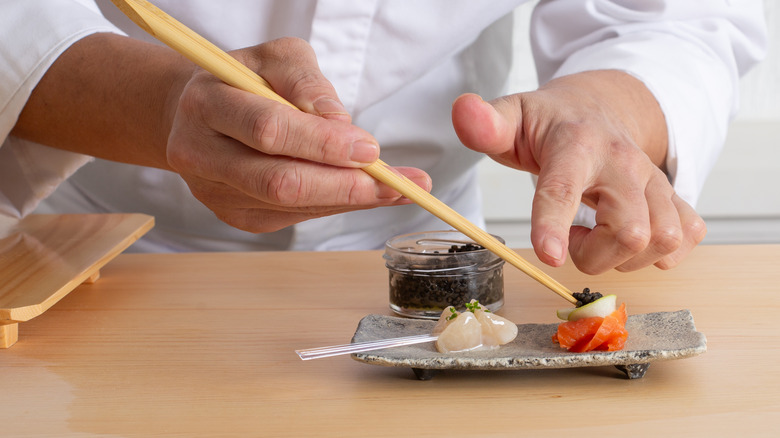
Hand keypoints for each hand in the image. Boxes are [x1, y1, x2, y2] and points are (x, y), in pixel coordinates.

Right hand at [166, 37, 430, 231]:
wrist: (201, 112)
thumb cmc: (247, 79)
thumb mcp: (277, 58)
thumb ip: (307, 84)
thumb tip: (341, 125)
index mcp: (207, 104)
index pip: (269, 131)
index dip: (323, 144)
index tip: (371, 149)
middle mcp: (201, 154)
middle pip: (279, 182)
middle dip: (344, 186)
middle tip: (396, 184)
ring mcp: (214, 192)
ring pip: (289, 206)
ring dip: (349, 200)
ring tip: (397, 190)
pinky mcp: (235, 215)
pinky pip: (293, 218)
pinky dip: (334, 206)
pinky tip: (365, 195)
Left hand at [452, 70, 706, 273]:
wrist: (600, 106)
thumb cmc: (549, 123)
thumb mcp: (512, 118)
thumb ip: (486, 123)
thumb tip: (462, 111)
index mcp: (577, 144)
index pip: (565, 187)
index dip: (556, 224)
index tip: (549, 256)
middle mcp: (625, 162)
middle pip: (631, 231)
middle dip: (594, 256)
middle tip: (569, 242)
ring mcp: (656, 181)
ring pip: (663, 241)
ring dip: (624, 258)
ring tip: (596, 237)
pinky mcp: (676, 197)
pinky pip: (687, 238)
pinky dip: (660, 254)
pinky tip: (629, 240)